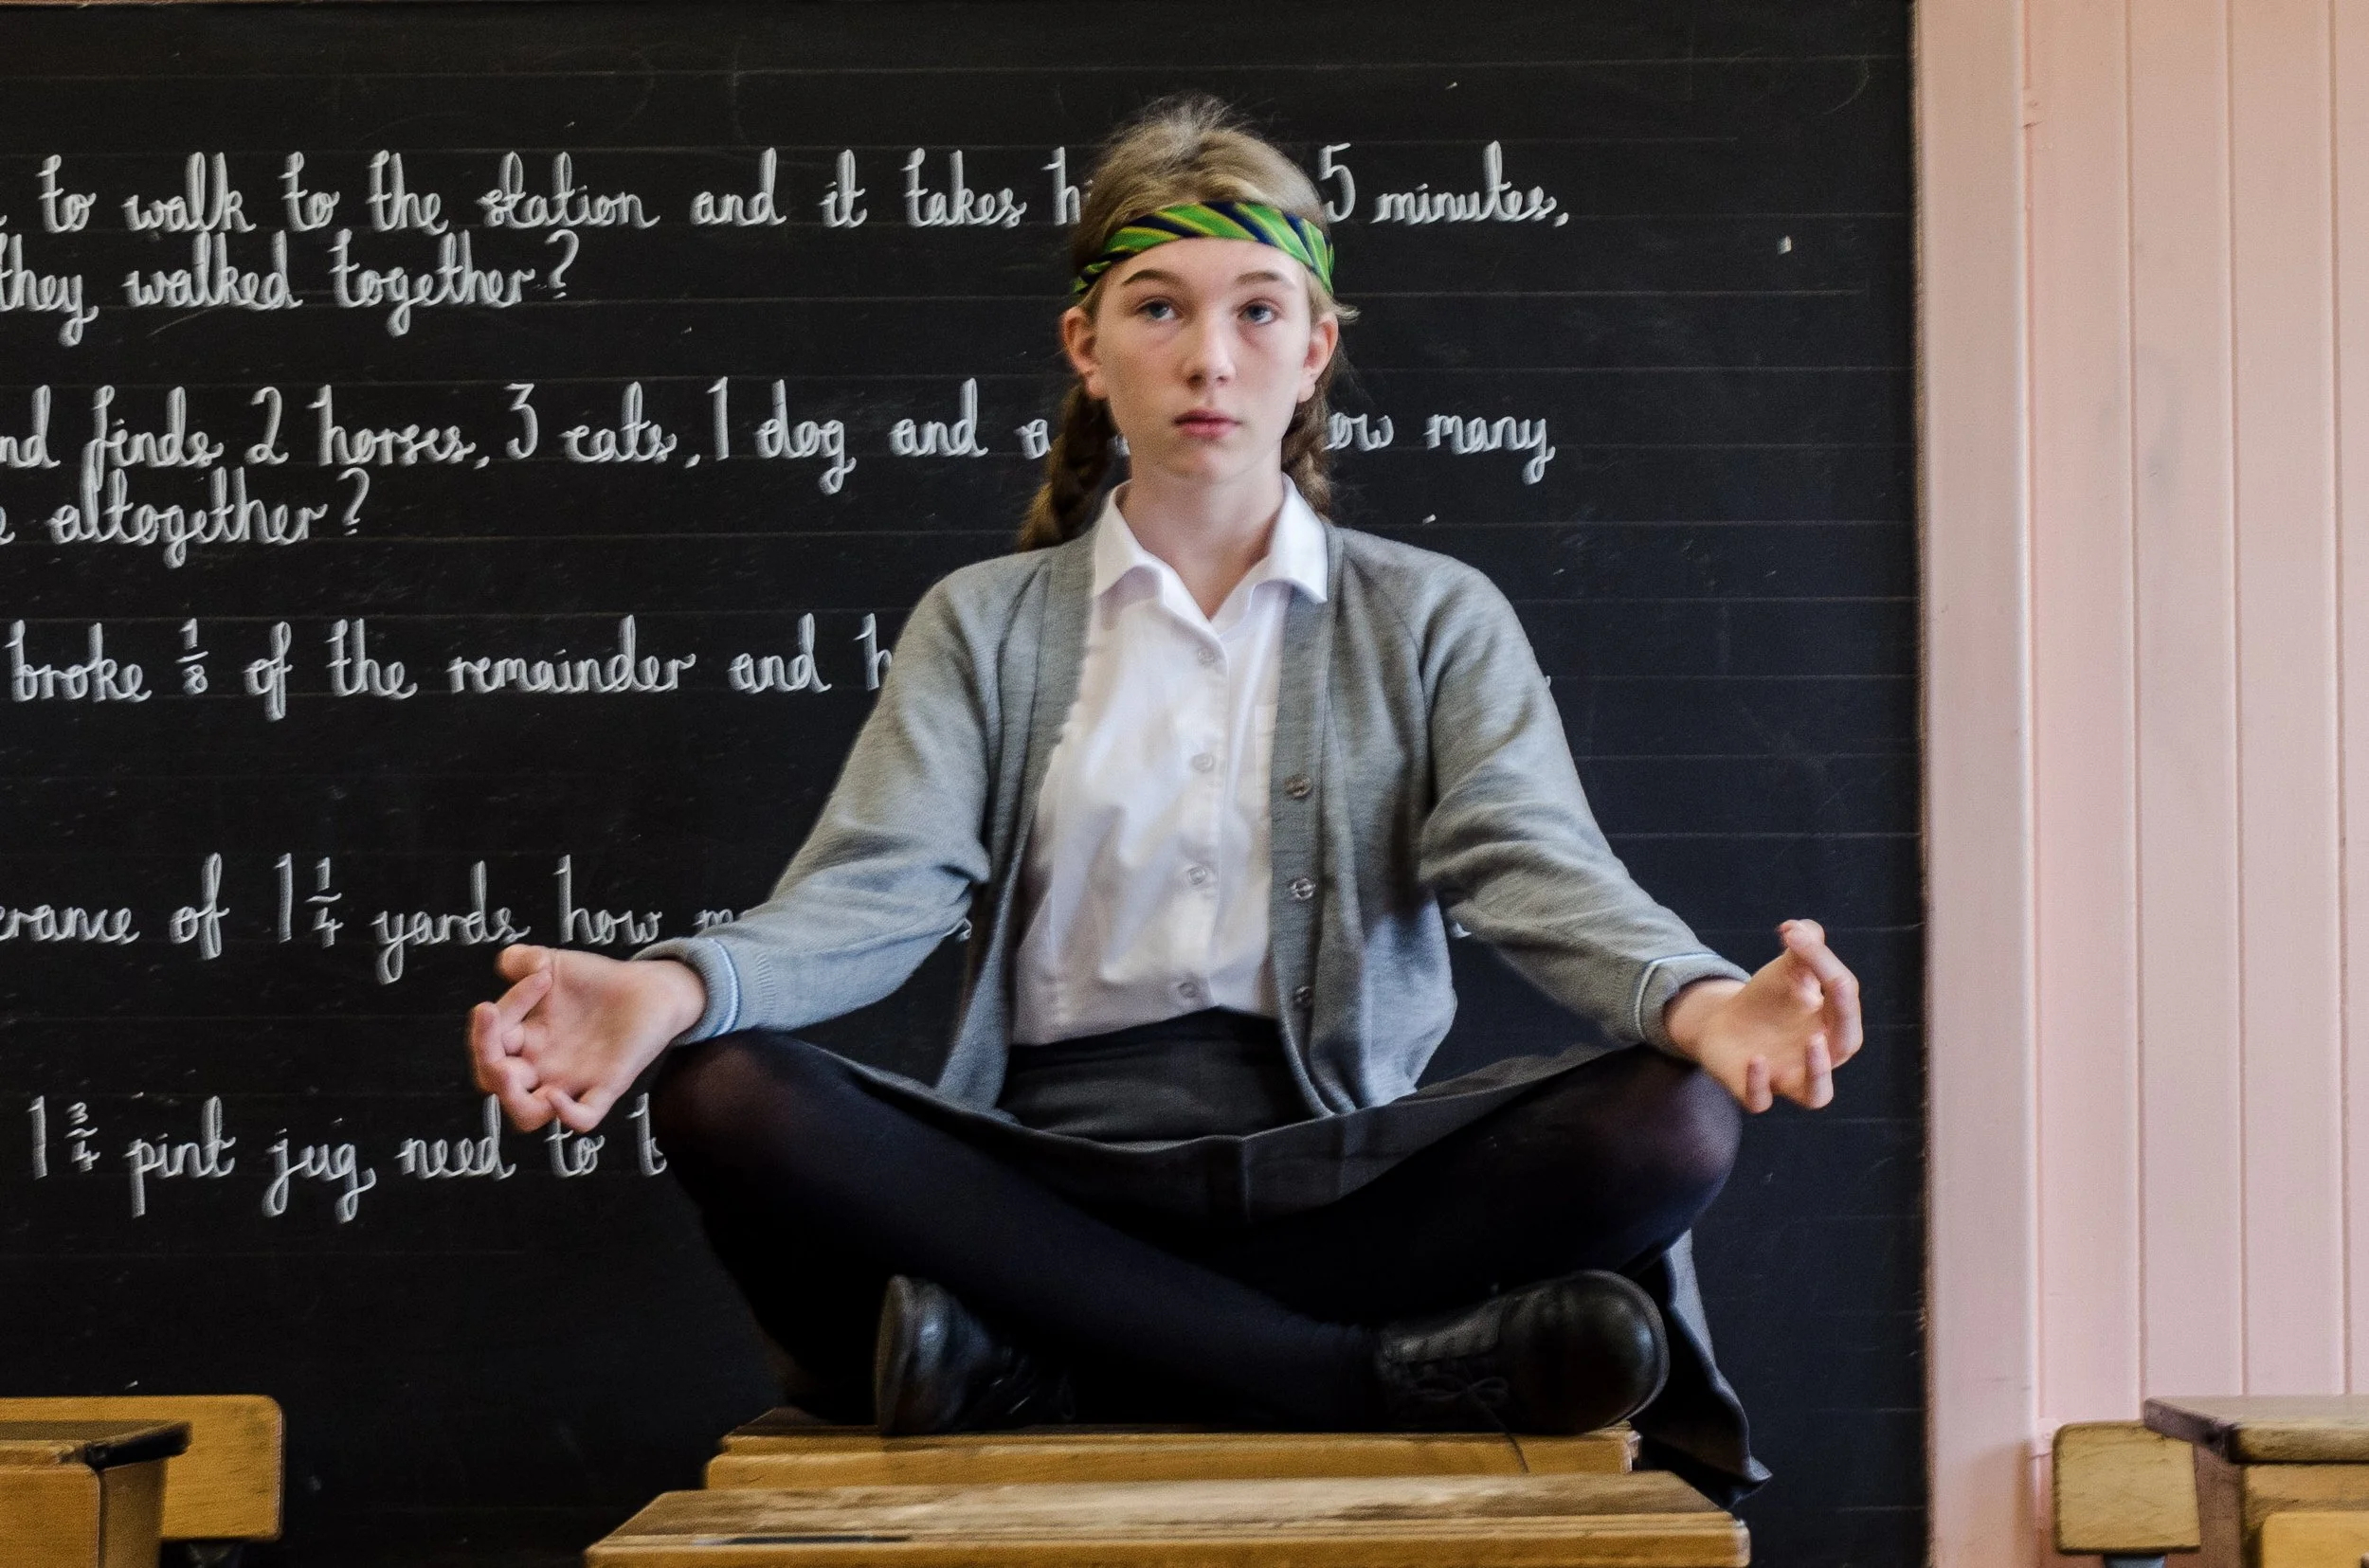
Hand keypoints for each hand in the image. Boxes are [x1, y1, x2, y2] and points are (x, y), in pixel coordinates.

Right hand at [467, 944, 706, 1132]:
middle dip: (486, 1062)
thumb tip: (508, 961)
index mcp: (524, 1041)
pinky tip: (557, 1094)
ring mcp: (573, 1080)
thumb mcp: (552, 964)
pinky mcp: (607, 1087)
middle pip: (496, 1085)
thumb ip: (522, 959)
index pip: (490, 1041)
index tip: (542, 975)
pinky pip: (583, 1119)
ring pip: (527, 1116)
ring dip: (510, 1099)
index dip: (501, 1014)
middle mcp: (542, 1066)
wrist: (649, 988)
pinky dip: (567, 1114)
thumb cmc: (597, 982)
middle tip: (494, 1025)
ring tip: (509, 1071)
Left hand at [1662, 918, 1863, 1112]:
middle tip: (1834, 987)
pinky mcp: (1751, 1090)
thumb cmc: (1768, 999)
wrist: (1723, 1022)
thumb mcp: (1787, 969)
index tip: (1793, 935)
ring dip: (1819, 1072)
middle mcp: (1817, 1056)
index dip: (1825, 964)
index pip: (1844, 997)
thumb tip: (1800, 928)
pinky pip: (1761, 1101)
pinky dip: (1759, 1084)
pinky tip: (1756, 1059)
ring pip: (1817, 1095)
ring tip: (1812, 1042)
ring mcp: (1786, 1077)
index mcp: (1832, 1022)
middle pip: (1845, 1046)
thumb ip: (1803, 946)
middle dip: (1846, 1020)